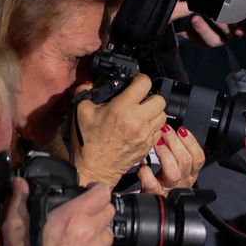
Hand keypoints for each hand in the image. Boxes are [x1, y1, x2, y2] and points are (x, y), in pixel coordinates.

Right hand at [72, 74, 167, 188]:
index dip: (140, 79)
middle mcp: (138, 120)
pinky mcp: (149, 145)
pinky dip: (154, 126)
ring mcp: (146, 134)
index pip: (144, 84)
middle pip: (160, 100)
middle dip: (151, 96)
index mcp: (122, 108)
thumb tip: (91, 83)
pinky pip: (160, 130)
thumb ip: (85, 92)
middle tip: (141, 98)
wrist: (96, 166)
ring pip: (163, 115)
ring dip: (155, 112)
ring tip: (142, 112)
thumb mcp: (81, 111)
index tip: (136, 82)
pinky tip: (142, 126)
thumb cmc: (88, 141)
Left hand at [136, 125, 206, 193]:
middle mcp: (182, 182)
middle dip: (175, 142)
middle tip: (165, 130)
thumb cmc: (161, 180)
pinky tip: (143, 166)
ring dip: (165, 155)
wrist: (150, 199)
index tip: (182, 130)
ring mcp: (169, 189)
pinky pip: (152, 184)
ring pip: (173, 173)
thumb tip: (172, 131)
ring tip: (156, 143)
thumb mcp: (175, 165)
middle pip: (186, 162)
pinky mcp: (155, 195)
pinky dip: (146, 173)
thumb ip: (177, 151)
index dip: (191, 143)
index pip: (199, 158)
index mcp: (190, 174)